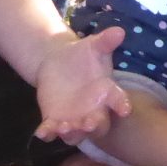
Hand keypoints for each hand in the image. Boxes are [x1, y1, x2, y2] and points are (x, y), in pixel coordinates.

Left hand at [32, 25, 132, 141]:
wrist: (57, 62)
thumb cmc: (82, 55)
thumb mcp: (93, 46)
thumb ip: (105, 41)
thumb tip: (118, 31)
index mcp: (107, 94)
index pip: (118, 102)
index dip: (122, 106)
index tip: (125, 110)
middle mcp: (94, 111)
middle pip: (98, 126)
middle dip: (93, 127)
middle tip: (88, 124)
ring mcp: (74, 119)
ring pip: (76, 134)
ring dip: (71, 133)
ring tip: (64, 127)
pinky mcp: (55, 121)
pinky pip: (52, 132)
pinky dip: (47, 134)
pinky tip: (41, 132)